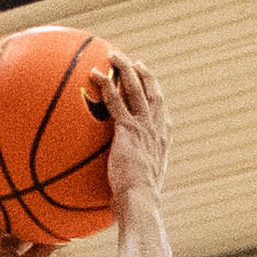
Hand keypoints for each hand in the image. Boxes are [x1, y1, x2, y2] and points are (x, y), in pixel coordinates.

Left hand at [95, 53, 171, 216]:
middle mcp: (156, 130)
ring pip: (136, 89)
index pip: (163, 116)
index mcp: (161, 143)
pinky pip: (115, 101)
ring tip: (114, 55)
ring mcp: (143, 128)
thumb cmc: (138, 202)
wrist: (141, 200)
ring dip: (126, 69)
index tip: (152, 89)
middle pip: (153, 94)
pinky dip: (106, 85)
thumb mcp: (140, 189)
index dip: (157, 100)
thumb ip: (132, 180)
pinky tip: (94, 74)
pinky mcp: (128, 129)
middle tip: (136, 63)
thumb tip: (117, 191)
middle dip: (145, 75)